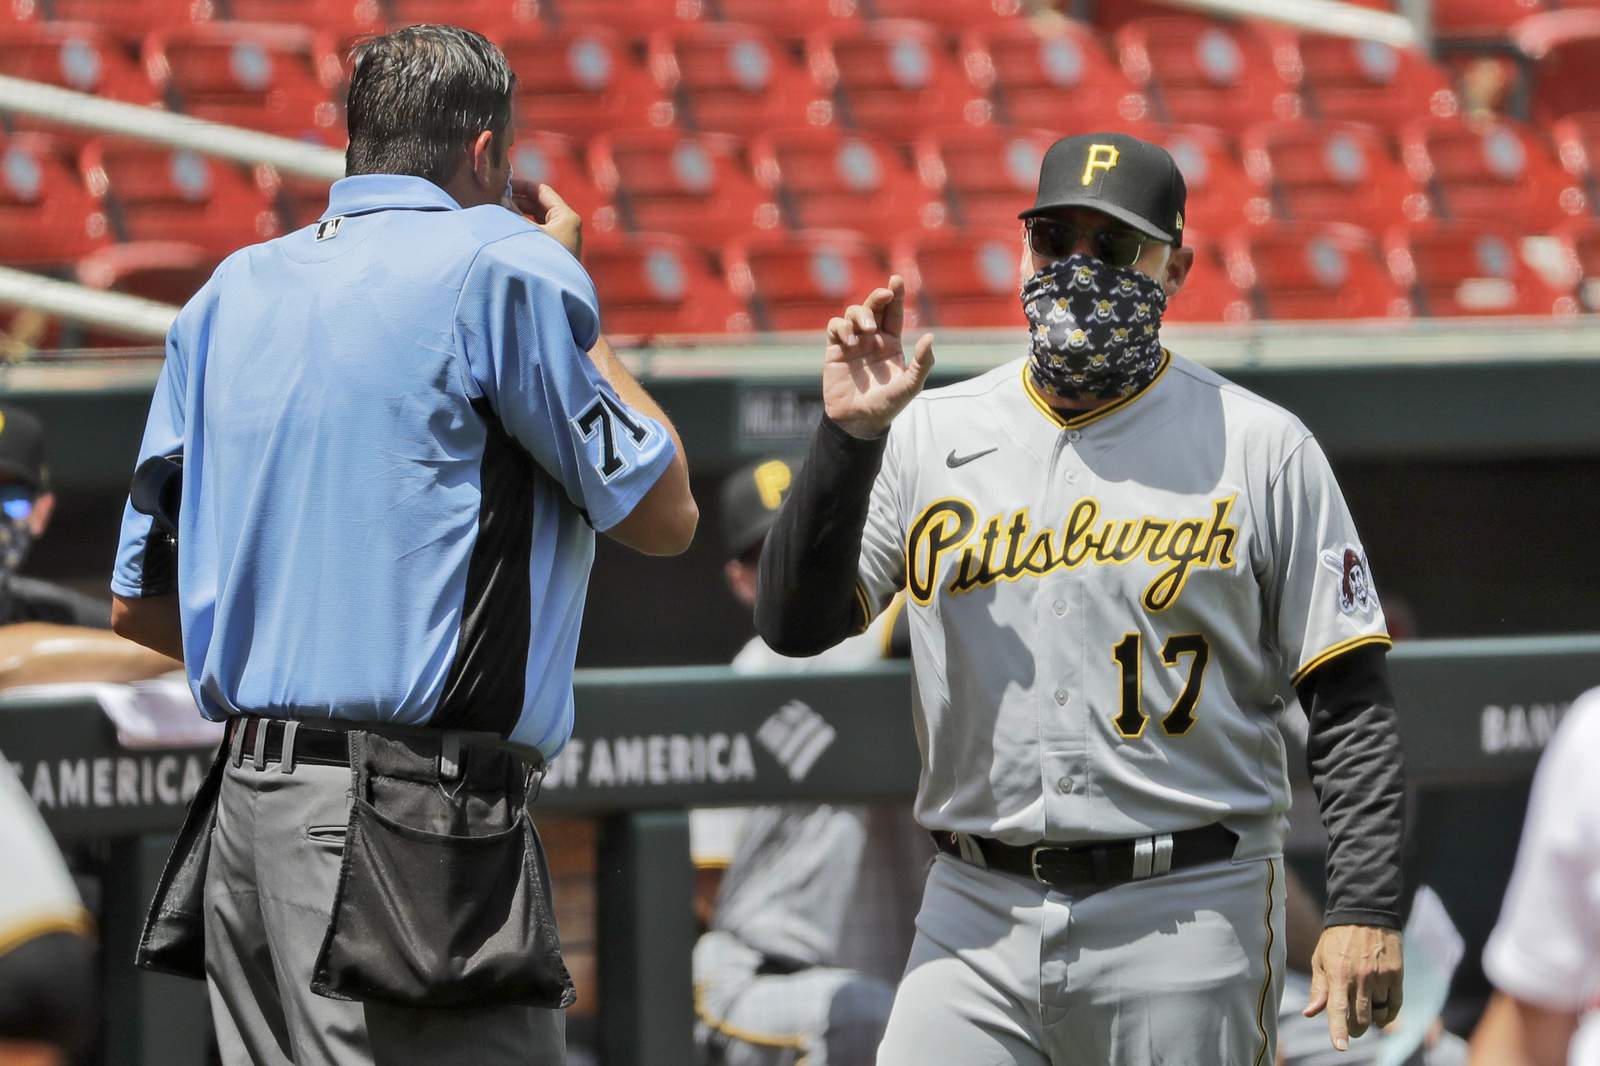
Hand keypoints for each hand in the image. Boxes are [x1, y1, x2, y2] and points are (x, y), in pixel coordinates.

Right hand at [504, 179, 582, 259]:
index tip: (503, 184)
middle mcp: (567, 226)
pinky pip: (538, 233)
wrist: (552, 295)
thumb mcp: (525, 232)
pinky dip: (524, 228)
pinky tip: (508, 229)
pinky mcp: (555, 252)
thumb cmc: (540, 260)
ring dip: (519, 215)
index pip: (543, 192)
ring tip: (498, 213)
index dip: (522, 186)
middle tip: (496, 199)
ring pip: (537, 219)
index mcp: (567, 217)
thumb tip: (502, 199)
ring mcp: (562, 239)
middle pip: (540, 205)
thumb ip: (512, 214)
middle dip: (518, 201)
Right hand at [822, 275, 934, 438]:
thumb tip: (929, 337)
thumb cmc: (887, 405)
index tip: (896, 279)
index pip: (894, 312)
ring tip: (865, 330)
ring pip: (852, 313)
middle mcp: (872, 339)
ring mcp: (852, 343)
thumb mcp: (910, 386)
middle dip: (877, 297)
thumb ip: (922, 363)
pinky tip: (850, 340)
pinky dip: (841, 327)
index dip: (895, 294)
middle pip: (873, 306)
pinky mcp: (835, 350)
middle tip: (883, 296)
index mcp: (891, 343)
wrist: (859, 421)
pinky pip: (835, 327)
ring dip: (859, 314)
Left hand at [1303, 924, 1403, 1050]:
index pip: (1337, 1009)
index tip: (1340, 1047)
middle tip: (1351, 1025)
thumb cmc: (1337, 938)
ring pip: (1378, 1014)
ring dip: (1371, 1020)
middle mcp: (1360, 978)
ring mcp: (1380, 976)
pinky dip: (1388, 1014)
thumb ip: (1318, 988)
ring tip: (1365, 1010)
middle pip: (1360, 1018)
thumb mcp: (1321, 959)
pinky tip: (1381, 1012)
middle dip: (1354, 1029)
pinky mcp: (1396, 974)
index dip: (1338, 1030)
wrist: (1365, 912)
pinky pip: (1394, 1005)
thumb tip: (1310, 1013)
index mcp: (1338, 974)